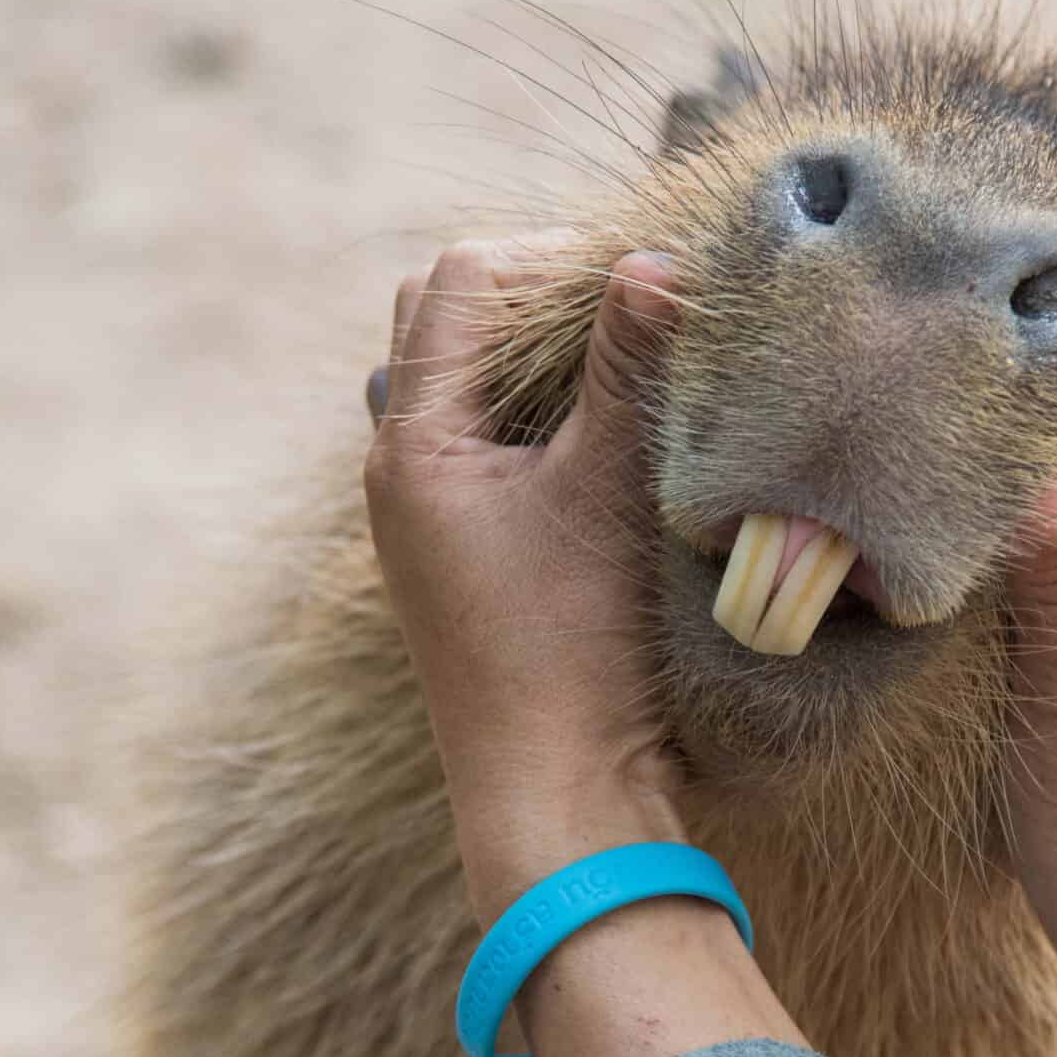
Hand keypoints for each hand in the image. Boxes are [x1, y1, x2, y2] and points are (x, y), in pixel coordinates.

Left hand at [364, 235, 684, 921]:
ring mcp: (426, 516)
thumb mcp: (609, 490)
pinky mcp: (463, 556)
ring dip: (540, 364)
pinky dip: (540, 421)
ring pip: (468, 384)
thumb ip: (628, 369)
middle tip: (629, 320)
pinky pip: (487, 446)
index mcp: (413, 443)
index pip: (464, 280)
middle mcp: (399, 470)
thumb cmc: (575, 648)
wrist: (557, 797)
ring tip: (625, 379)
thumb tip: (657, 259)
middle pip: (448, 320)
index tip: (643, 291)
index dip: (556, 261)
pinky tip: (610, 448)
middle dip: (538, 300)